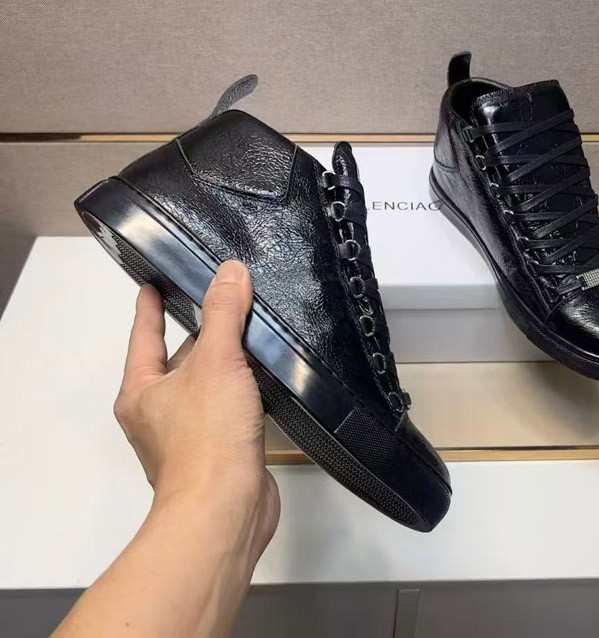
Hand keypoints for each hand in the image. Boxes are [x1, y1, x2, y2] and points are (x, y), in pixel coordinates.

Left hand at [114, 260, 279, 561]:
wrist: (225, 512)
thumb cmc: (207, 434)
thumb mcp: (215, 362)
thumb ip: (224, 314)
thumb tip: (231, 270)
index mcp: (142, 390)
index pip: (145, 334)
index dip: (150, 305)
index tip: (155, 280)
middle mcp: (160, 412)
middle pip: (181, 358)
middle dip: (202, 330)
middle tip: (229, 296)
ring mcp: (191, 434)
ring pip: (210, 383)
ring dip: (230, 359)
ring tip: (256, 326)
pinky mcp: (222, 450)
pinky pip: (232, 406)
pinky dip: (247, 386)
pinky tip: (271, 372)